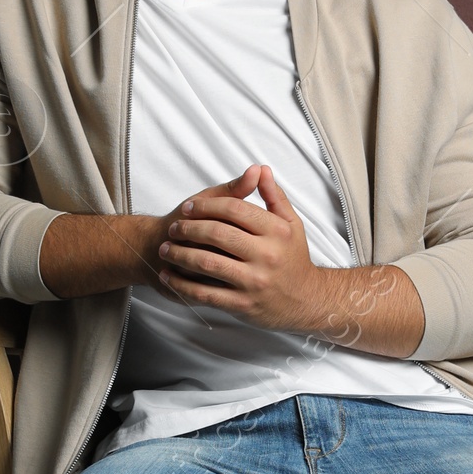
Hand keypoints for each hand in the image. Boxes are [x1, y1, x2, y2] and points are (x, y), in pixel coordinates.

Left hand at [156, 164, 319, 329]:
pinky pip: (206, 293)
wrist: (306, 301)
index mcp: (277, 231)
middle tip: (173, 228)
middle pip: (217, 233)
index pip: (234, 208)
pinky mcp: (243, 304)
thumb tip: (260, 169)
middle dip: (188, 229)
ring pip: (208, 263)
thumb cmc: (294, 259)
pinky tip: (168, 278)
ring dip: (180, 255)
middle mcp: (267, 255)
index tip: (187, 207)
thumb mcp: (291, 224)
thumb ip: (274, 196)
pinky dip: (182, 285)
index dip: (206, 205)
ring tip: (165, 250)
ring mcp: (254, 281)